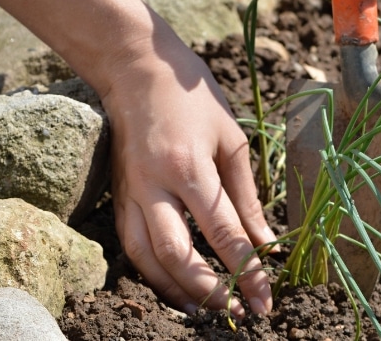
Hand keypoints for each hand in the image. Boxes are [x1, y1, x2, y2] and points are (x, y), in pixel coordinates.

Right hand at [101, 15, 275, 317]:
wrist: (136, 69)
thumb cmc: (191, 96)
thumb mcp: (230, 137)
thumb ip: (246, 194)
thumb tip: (264, 240)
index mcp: (188, 165)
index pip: (221, 230)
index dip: (245, 269)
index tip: (264, 298)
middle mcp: (153, 184)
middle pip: (177, 253)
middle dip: (209, 290)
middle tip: (237, 312)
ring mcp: (129, 192)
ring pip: (145, 257)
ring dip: (175, 290)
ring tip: (205, 311)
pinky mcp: (116, 196)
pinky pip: (129, 246)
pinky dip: (151, 273)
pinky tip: (172, 286)